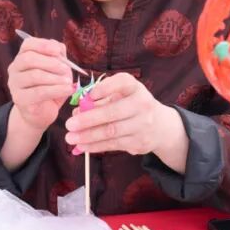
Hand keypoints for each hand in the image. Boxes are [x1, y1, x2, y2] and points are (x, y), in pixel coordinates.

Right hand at [7, 36, 73, 132]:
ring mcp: (15, 84)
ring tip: (68, 82)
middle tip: (66, 69)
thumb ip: (58, 56)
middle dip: (50, 63)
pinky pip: (39, 92)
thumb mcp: (57, 70)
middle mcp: (15, 69)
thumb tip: (58, 47)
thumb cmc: (50, 87)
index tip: (58, 51)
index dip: (43, 45)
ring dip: (55, 78)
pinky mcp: (20, 99)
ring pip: (34, 75)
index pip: (28, 44)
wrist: (42, 112)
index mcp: (23, 57)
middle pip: (28, 59)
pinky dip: (57, 90)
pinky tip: (68, 90)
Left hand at [65, 73, 188, 171]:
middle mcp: (142, 104)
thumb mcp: (121, 96)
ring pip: (111, 132)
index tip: (88, 95)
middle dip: (88, 119)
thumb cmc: (132, 106)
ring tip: (70, 138)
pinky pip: (113, 145)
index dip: (104, 88)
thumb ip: (100, 100)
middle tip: (68, 124)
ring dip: (88, 136)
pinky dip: (95, 146)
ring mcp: (143, 125)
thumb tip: (77, 110)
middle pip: (112, 113)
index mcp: (136, 88)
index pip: (122, 82)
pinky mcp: (140, 142)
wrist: (160, 126)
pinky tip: (82, 146)